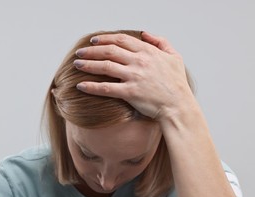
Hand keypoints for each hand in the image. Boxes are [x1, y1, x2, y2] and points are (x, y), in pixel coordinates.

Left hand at [74, 32, 195, 120]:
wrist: (179, 106)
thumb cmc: (177, 84)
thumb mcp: (174, 57)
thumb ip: (160, 42)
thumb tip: (144, 33)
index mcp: (148, 52)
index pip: (121, 39)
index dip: (105, 38)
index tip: (93, 40)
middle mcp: (139, 62)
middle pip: (109, 51)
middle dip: (91, 50)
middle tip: (79, 52)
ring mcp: (134, 77)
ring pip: (105, 66)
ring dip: (88, 64)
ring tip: (76, 65)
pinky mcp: (130, 93)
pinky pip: (106, 88)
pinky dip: (91, 86)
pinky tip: (81, 85)